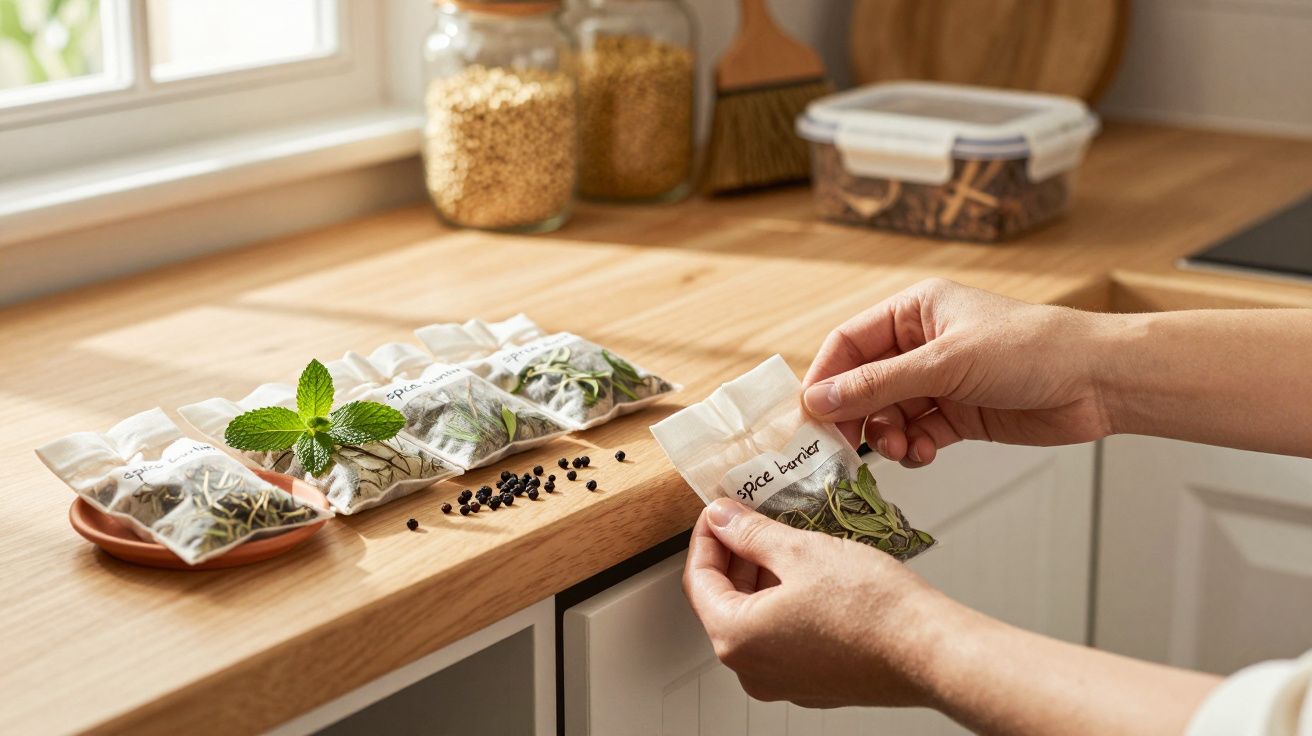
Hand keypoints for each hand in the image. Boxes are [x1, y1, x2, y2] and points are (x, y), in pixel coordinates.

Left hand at [682, 498, 961, 707]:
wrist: (931, 652)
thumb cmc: (873, 609)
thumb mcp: (801, 551)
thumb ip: (751, 534)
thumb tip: (722, 520)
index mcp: (736, 638)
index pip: (698, 579)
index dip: (707, 537)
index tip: (720, 512)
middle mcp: (753, 670)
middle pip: (725, 601)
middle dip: (737, 555)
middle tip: (753, 518)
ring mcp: (785, 681)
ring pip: (756, 619)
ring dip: (763, 577)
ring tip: (785, 539)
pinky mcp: (815, 682)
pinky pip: (785, 637)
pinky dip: (787, 602)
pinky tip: (809, 573)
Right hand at [802, 278, 1112, 466]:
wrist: (1098, 381)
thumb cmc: (1030, 349)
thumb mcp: (946, 363)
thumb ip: (879, 384)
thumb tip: (820, 400)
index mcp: (914, 311)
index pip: (849, 342)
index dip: (826, 377)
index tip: (811, 414)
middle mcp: (922, 344)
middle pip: (864, 382)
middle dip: (856, 415)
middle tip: (847, 446)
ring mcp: (940, 381)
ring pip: (889, 413)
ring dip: (886, 435)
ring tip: (898, 448)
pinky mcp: (960, 414)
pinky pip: (917, 433)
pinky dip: (912, 448)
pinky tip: (921, 454)